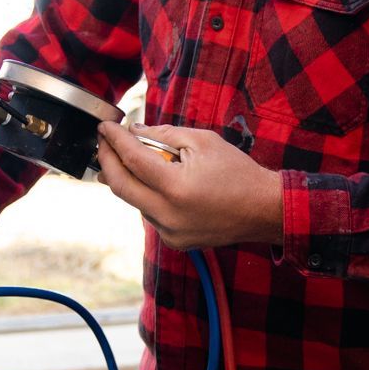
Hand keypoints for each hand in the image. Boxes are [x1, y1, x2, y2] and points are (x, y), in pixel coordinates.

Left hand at [96, 122, 282, 250]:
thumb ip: (164, 135)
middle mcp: (168, 215)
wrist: (264, 210)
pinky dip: (147, 195)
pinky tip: (156, 182)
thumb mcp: (203, 141)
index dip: (115, 141)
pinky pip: (149, 214)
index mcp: (176, 187)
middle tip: (104, 143)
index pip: (132, 160)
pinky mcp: (174, 241)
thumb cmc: (238, 172)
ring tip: (131, 157)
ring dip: (129, 178)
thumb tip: (136, 132)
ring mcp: (170, 232)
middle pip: (120, 186)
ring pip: (134, 201)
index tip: (105, 127)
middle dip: (107, 161)